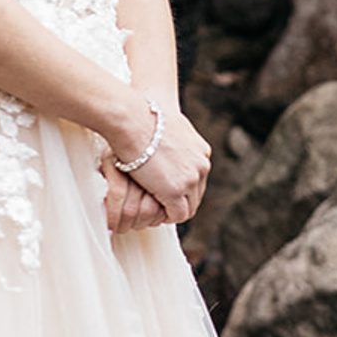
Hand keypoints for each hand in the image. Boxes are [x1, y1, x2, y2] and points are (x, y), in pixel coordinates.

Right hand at [107, 104, 210, 224]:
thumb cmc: (144, 120)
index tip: (168, 192)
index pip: (198, 179)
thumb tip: (168, 138)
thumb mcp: (170, 127)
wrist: (134, 120)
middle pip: (196, 195)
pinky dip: (166, 217)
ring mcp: (190, 179)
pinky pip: (177, 215)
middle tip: (162, 207)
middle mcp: (201, 166)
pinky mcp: (175, 191)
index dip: (183, 189)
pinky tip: (153, 214)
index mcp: (202, 151)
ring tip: (156, 212)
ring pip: (189, 207)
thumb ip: (175, 139)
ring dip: (174, 211)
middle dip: (180, 202)